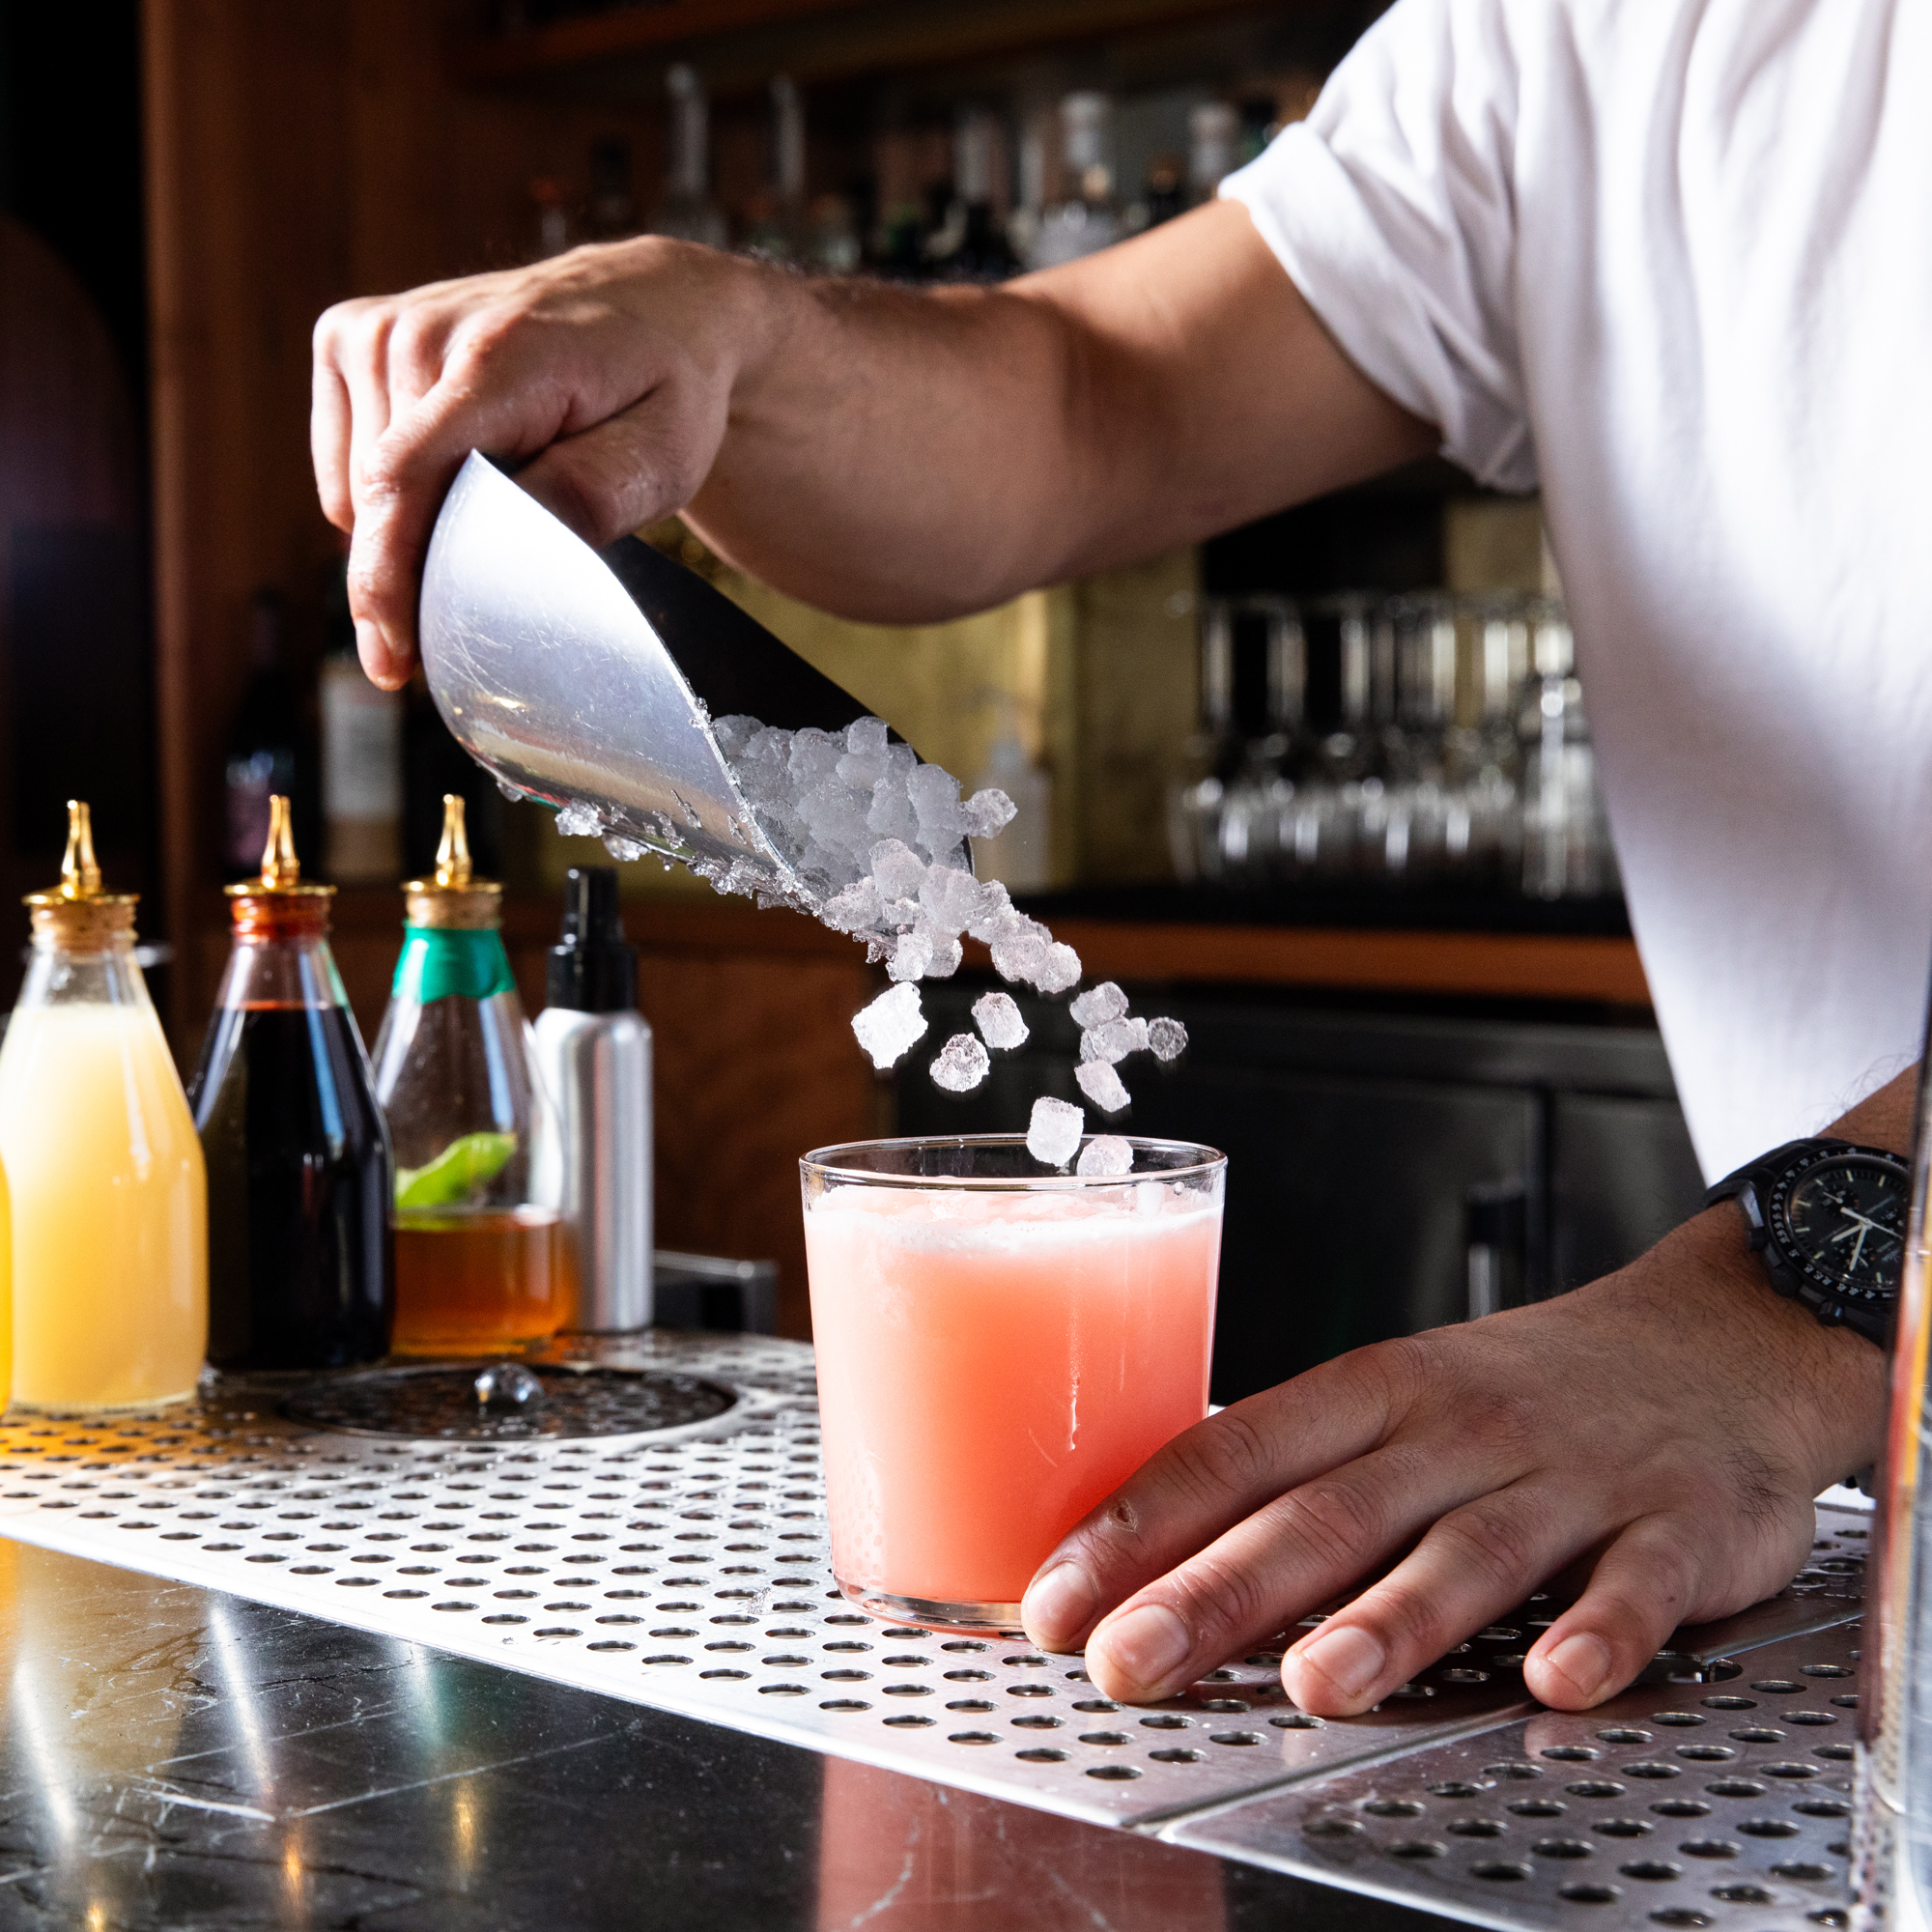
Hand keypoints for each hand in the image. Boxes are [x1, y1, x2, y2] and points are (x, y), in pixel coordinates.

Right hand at [311, 238, 770, 686]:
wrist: (651, 305)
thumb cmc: (663, 388)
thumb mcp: (664, 454)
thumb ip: (590, 494)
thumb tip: (515, 539)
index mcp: (497, 356)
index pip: (405, 477)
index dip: (389, 574)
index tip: (394, 651)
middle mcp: (420, 331)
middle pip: (379, 501)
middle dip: (418, 572)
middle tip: (489, 610)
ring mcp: (377, 329)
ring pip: (357, 492)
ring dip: (411, 532)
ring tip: (495, 511)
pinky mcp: (351, 338)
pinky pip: (346, 468)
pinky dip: (391, 499)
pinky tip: (455, 483)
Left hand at [1020, 1206, 1885, 1713]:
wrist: (1711, 1340)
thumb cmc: (1518, 1392)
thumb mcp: (1394, 1396)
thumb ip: (1294, 1472)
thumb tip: (1144, 1546)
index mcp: (1370, 1395)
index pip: (1231, 1453)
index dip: (1136, 1527)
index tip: (1057, 1599)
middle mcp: (1454, 1431)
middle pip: (1324, 1513)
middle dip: (1217, 1591)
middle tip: (1129, 1660)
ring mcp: (1566, 1477)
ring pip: (1466, 1551)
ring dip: (1388, 1620)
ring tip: (1315, 1684)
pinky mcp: (1673, 1525)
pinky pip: (1635, 1586)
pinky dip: (1598, 1631)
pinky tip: (1551, 1678)